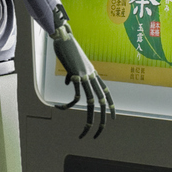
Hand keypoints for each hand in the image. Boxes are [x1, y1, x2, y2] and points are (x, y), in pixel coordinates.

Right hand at [52, 22, 112, 138]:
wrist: (64, 37)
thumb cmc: (67, 48)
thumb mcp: (73, 64)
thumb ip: (74, 74)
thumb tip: (69, 83)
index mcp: (93, 73)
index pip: (106, 92)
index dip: (111, 105)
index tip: (113, 118)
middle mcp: (92, 76)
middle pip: (102, 101)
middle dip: (102, 120)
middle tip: (98, 134)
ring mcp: (85, 76)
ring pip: (92, 102)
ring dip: (89, 121)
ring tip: (84, 133)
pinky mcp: (75, 76)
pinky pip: (74, 96)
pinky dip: (67, 105)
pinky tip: (59, 107)